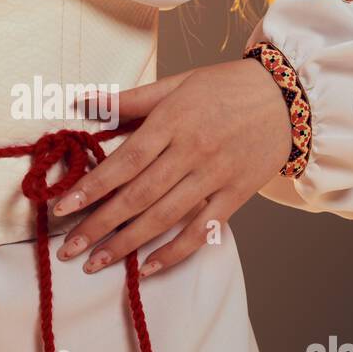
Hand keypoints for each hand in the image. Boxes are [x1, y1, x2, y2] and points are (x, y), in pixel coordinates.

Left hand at [52, 59, 291, 275]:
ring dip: (127, 244)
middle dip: (99, 225)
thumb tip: (83, 102)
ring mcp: (215, 176)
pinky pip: (201, 231)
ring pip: (164, 217)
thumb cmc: (227, 87)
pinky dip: (175, 252)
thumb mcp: (177, 83)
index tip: (62, 208)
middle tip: (68, 249)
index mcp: (172, 121)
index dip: (91, 187)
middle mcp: (191, 151)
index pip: (124, 161)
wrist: (290, 97)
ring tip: (95, 263)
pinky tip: (148, 268)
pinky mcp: (236, 196)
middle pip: (138, 195)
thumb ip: (130, 99)